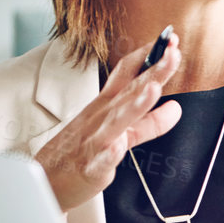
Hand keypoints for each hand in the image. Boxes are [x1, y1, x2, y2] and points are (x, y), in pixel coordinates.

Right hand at [35, 34, 183, 212]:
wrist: (47, 183)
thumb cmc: (81, 152)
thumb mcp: (120, 133)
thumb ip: (149, 122)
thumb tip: (176, 108)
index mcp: (107, 106)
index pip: (127, 74)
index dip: (149, 56)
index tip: (170, 39)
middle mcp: (102, 118)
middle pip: (130, 90)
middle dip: (153, 71)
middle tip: (173, 52)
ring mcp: (95, 142)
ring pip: (118, 121)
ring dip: (136, 104)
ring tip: (153, 89)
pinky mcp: (90, 169)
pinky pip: (100, 161)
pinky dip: (109, 155)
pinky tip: (117, 148)